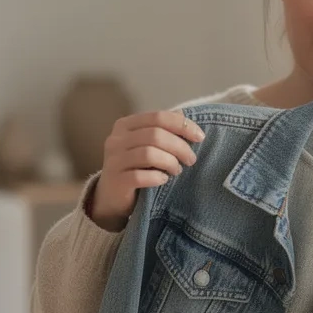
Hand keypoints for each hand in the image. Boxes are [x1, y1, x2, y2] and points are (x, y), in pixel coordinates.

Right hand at [89, 110, 204, 229]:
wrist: (112, 197)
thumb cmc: (135, 167)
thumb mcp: (146, 145)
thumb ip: (161, 129)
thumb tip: (183, 115)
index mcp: (125, 125)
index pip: (158, 117)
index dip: (182, 125)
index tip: (200, 137)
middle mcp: (116, 140)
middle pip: (155, 135)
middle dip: (180, 147)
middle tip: (191, 159)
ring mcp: (114, 160)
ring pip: (149, 154)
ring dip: (170, 162)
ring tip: (177, 170)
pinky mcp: (116, 181)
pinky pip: (140, 176)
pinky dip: (157, 177)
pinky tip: (163, 179)